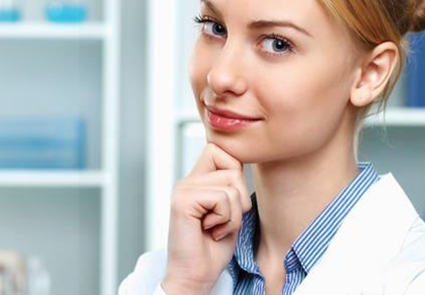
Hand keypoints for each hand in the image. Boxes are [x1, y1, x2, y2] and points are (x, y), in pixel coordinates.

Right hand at [161, 143, 248, 294]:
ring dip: (233, 214)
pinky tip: (210, 231)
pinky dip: (225, 220)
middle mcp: (187, 181)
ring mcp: (183, 190)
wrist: (196, 276)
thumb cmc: (212, 248)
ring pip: (231, 184)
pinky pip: (222, 198)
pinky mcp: (183, 201)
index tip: (229, 201)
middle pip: (231, 164)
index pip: (219, 148)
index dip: (234, 169)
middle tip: (223, 219)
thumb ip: (231, 186)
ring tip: (216, 227)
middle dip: (239, 196)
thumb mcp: (229, 211)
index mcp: (196, 181)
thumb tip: (242, 166)